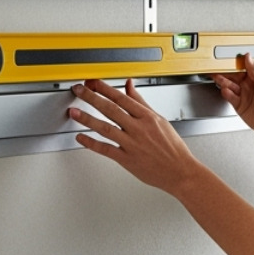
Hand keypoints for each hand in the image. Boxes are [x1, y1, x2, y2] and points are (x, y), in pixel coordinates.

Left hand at [69, 79, 202, 193]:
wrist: (180, 171)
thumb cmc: (172, 148)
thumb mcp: (159, 120)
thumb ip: (141, 102)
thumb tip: (129, 86)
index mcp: (147, 117)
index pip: (122, 98)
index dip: (105, 88)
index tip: (93, 83)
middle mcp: (139, 129)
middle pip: (110, 109)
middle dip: (92, 98)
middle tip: (79, 91)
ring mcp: (132, 144)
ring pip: (105, 128)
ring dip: (87, 119)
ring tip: (73, 112)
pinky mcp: (127, 159)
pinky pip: (106, 149)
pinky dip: (91, 143)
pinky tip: (81, 138)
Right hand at [213, 53, 253, 142]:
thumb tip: (249, 58)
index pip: (245, 66)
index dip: (236, 62)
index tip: (228, 58)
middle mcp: (250, 85)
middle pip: (234, 75)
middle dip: (226, 71)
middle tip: (217, 67)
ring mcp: (244, 95)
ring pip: (230, 85)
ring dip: (224, 81)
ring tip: (219, 78)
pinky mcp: (239, 105)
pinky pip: (230, 97)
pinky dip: (226, 93)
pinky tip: (225, 90)